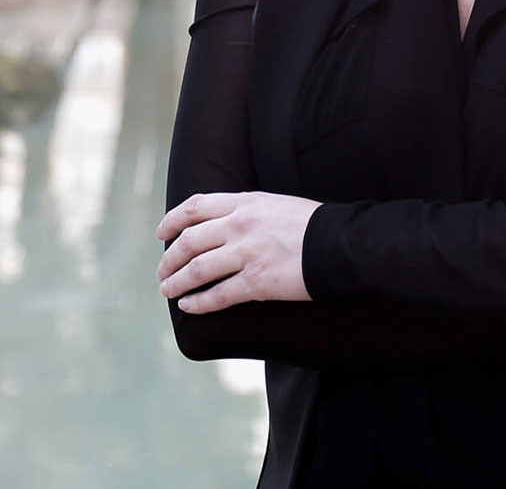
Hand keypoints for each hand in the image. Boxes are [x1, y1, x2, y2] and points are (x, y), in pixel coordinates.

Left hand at [156, 191, 320, 313]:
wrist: (338, 243)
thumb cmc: (312, 223)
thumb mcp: (276, 203)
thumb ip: (248, 210)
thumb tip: (227, 222)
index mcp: (245, 203)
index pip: (195, 207)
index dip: (172, 221)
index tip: (162, 233)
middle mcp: (239, 225)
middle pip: (189, 241)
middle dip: (169, 259)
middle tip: (162, 271)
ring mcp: (246, 254)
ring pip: (196, 270)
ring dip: (176, 283)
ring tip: (167, 291)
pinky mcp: (256, 282)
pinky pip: (217, 295)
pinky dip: (198, 304)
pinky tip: (189, 307)